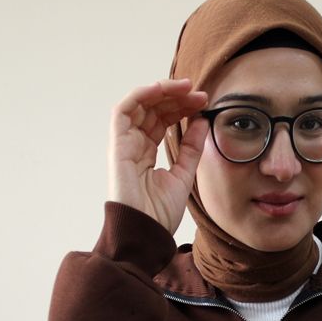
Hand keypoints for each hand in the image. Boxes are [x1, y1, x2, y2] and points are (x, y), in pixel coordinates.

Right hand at [108, 79, 208, 234]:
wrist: (146, 233)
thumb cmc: (160, 213)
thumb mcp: (184, 175)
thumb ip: (192, 148)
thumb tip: (202, 121)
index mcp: (146, 153)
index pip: (162, 121)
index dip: (181, 108)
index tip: (203, 102)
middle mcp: (134, 145)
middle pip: (152, 110)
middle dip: (176, 97)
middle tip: (199, 93)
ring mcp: (124, 144)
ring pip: (140, 105)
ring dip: (162, 92)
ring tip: (186, 87)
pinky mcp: (117, 145)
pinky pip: (123, 111)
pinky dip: (140, 95)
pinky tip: (160, 89)